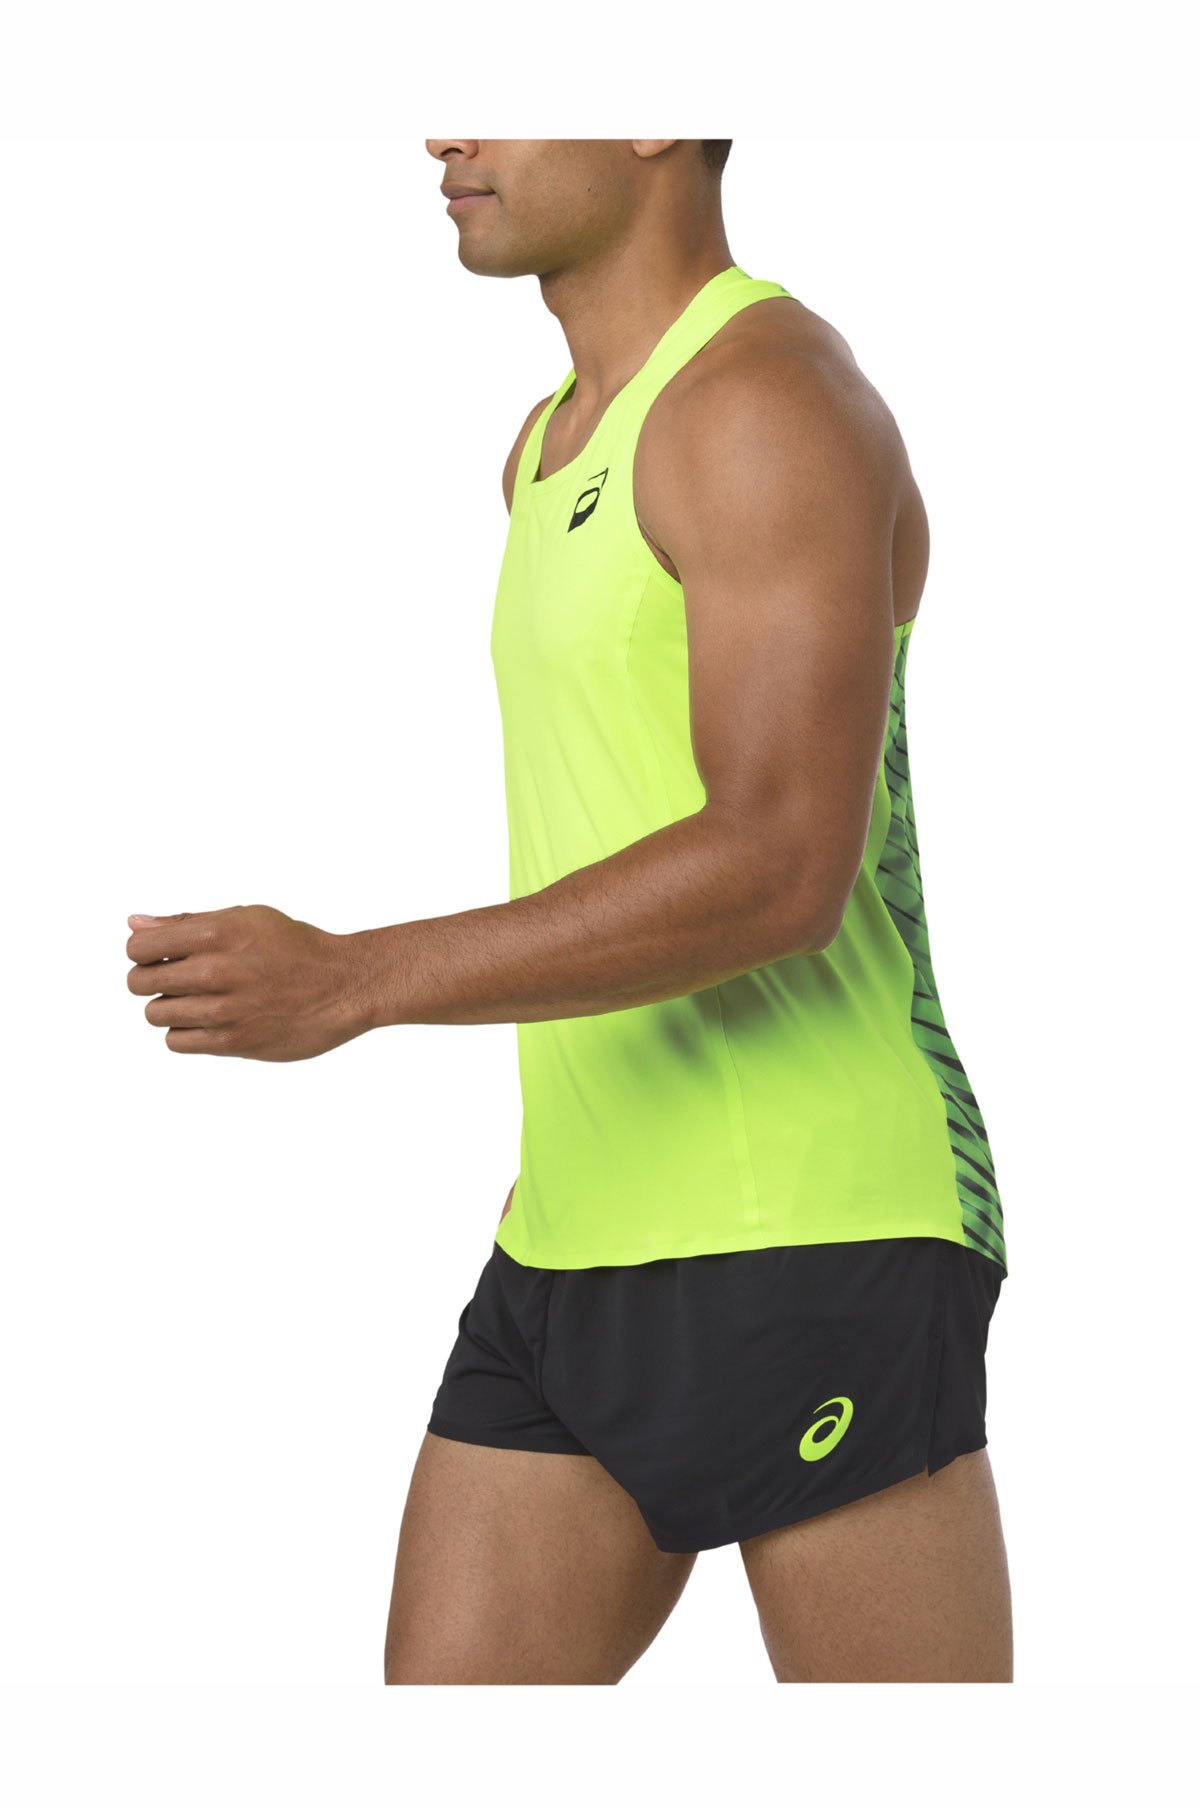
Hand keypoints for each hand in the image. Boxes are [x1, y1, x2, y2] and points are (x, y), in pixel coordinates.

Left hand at [126, 904, 370, 1060]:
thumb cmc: (295, 947)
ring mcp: (224, 1009)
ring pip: (155, 1014)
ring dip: (169, 1007)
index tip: (162, 956)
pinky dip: (185, 1032)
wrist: (344, 985)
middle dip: (151, 979)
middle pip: (139, 982)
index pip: (138, 946)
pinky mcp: (233, 1042)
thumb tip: (134, 922)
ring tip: (198, 1000)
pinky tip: (208, 1021)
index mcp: (217, 932)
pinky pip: (176, 1042)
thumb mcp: (246, 919)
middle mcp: (216, 970)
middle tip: (180, 979)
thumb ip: (188, 922)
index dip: (143, 951)